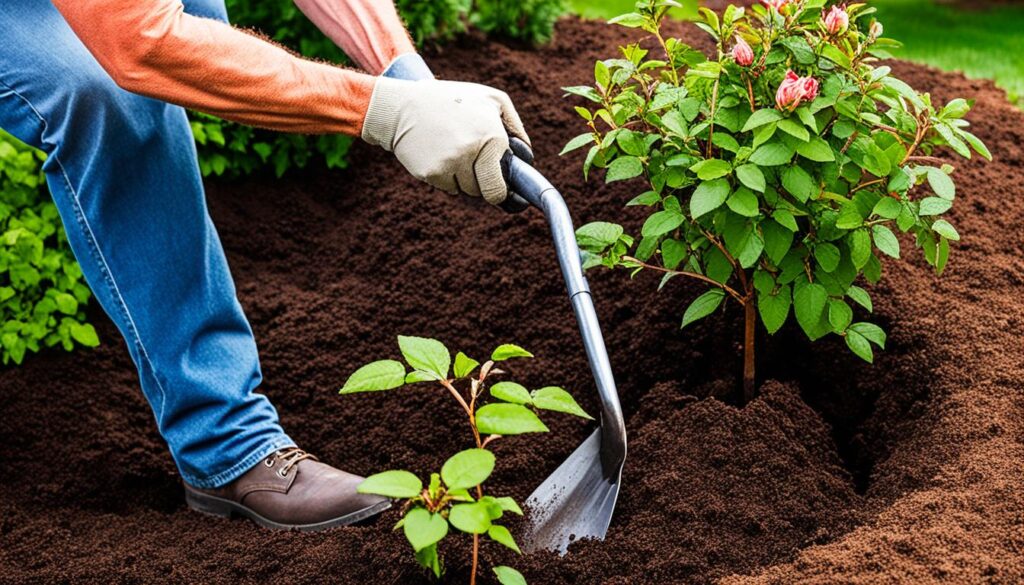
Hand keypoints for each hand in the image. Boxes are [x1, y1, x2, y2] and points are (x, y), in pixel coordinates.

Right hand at [361, 78, 531, 204]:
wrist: (402, 106)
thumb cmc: (453, 101)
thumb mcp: (492, 100)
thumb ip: (515, 128)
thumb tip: (526, 159)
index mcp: (492, 136)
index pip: (501, 185)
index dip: (502, 191)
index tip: (503, 193)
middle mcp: (472, 152)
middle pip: (485, 193)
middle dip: (484, 185)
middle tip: (475, 166)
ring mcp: (449, 164)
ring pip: (466, 191)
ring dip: (464, 178)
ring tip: (453, 150)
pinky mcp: (429, 173)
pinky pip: (447, 188)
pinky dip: (445, 177)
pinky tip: (438, 153)